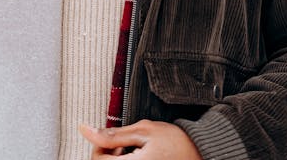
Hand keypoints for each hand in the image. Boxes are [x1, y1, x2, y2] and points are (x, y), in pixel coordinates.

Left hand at [78, 121, 200, 158]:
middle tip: (125, 143)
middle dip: (109, 153)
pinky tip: (139, 158)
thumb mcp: (143, 131)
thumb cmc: (176, 142)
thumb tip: (85, 130)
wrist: (200, 154)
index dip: (100, 145)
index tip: (114, 138)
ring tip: (134, 151)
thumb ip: (112, 134)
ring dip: (118, 159)